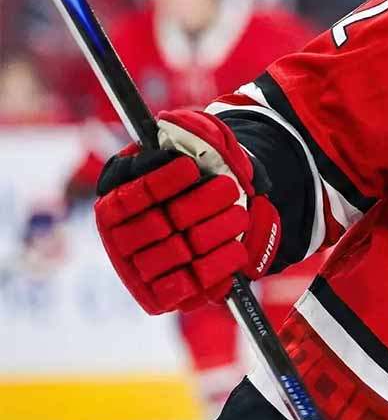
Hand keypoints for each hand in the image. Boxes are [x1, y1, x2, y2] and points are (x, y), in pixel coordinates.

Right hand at [94, 110, 281, 314]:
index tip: (191, 169)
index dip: (159, 183)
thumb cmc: (204, 175)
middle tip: (229, 188)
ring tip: (239, 213)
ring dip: (212, 232)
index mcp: (116, 203)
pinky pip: (185, 290)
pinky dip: (214, 268)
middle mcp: (121, 240)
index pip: (130, 195)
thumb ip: (186, 131)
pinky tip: (236, 249)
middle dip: (197, 206)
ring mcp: (141, 271)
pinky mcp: (164, 296)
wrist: (225, 211)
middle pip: (154, 227)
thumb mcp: (198, 144)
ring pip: (173, 256)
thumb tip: (169, 123)